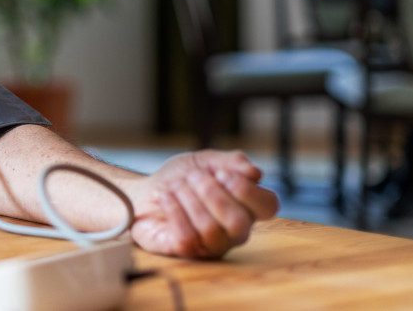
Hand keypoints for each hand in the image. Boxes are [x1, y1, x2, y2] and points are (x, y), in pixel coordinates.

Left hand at [128, 150, 278, 258]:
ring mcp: (211, 245)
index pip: (268, 206)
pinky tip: (166, 198)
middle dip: (212, 194)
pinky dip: (174, 212)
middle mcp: (233, 231)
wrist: (144, 191)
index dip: (246, 189)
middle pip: (239, 222)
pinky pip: (187, 239)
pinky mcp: (185, 253)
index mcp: (246, 206)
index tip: (221, 173)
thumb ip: (231, 161)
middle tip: (193, 177)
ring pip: (211, 230)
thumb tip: (255, 173)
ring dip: (189, 200)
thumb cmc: (180, 178)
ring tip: (176, 187)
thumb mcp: (205, 160)